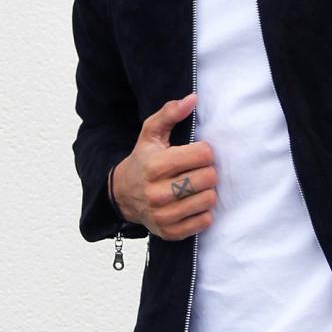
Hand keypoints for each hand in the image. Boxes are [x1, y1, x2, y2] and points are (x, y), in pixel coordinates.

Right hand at [111, 94, 218, 239]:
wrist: (123, 195)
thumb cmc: (144, 160)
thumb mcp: (150, 134)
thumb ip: (170, 114)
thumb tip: (193, 99)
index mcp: (155, 165)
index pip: (203, 155)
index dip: (205, 152)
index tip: (196, 153)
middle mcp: (157, 192)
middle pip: (209, 178)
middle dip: (207, 171)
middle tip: (197, 171)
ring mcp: (163, 215)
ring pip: (209, 200)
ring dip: (207, 191)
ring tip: (194, 186)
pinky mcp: (169, 232)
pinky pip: (204, 221)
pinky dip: (203, 212)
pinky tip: (192, 203)